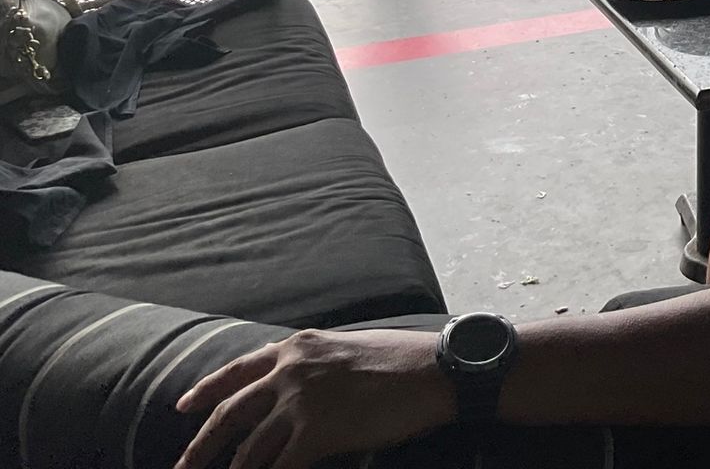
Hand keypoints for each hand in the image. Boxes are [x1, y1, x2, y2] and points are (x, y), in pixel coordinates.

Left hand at [174, 329, 452, 468]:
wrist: (434, 371)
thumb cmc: (403, 359)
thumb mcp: (348, 346)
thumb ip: (316, 361)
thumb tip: (297, 380)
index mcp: (297, 347)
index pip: (238, 371)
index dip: (207, 391)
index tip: (184, 406)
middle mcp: (290, 372)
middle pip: (230, 415)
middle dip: (201, 446)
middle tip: (181, 468)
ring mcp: (300, 403)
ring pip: (248, 450)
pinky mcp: (316, 433)